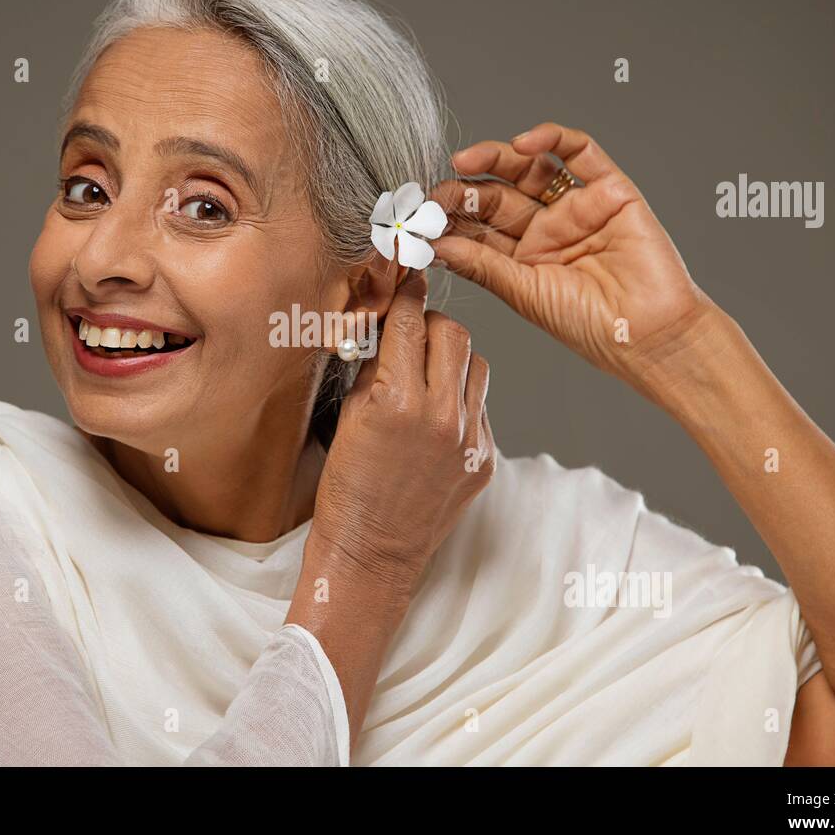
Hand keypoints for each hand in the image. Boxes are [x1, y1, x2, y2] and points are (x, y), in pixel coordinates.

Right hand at [310, 269, 494, 586]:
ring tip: (427, 377)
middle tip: (414, 332)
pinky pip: (482, 408)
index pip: (411, 323)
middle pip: (455, 334)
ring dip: (453, 361)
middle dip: (432, 324)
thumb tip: (389, 327)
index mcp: (399, 402)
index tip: (408, 282)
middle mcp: (442, 418)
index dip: (408, 296)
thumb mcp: (349, 417)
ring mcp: (470, 440)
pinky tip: (436, 419)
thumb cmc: (348, 490)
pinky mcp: (486, 460)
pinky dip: (461, 401)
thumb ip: (375, 367)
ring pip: (478, 366)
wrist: (371, 553)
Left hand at [429, 122, 713, 391]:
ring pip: (530, 170)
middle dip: (466, 190)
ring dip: (496, 158)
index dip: (450, 219)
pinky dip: (552, 139)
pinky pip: (579, 153)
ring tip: (466, 160)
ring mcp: (577, 208)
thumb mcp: (524, 294)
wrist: (650, 333)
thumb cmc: (591, 327)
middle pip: (498, 197)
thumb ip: (482, 264)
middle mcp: (547, 230)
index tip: (421, 217)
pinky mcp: (611, 189)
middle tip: (439, 191)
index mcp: (522, 260)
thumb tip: (433, 244)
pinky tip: (524, 142)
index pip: (478, 229)